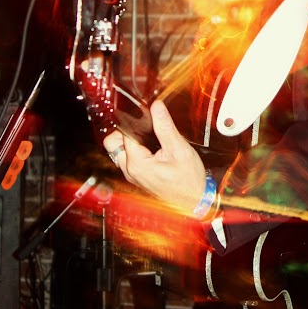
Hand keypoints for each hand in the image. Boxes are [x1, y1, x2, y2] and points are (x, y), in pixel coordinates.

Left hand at [103, 99, 206, 213]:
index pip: (124, 133)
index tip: (147, 115)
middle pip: (112, 143)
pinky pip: (127, 159)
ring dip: (130, 141)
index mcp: (137, 163)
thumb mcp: (179, 150)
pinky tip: (152, 148)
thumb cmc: (188, 180)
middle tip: (146, 128)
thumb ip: (165, 127)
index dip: (135, 120)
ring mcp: (132, 176)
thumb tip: (156, 106)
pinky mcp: (138, 177)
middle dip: (125, 131)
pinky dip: (135, 150)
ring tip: (151, 138)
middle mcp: (130, 171)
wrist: (194, 202)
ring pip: (119, 151)